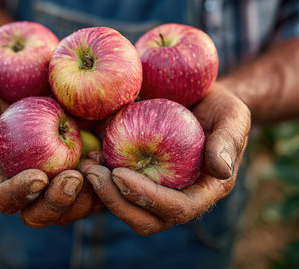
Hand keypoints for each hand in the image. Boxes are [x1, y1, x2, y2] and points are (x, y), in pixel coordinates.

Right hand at [0, 86, 102, 226]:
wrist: (41, 83)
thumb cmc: (9, 93)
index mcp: (4, 175)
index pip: (4, 199)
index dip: (19, 194)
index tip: (38, 176)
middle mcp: (33, 187)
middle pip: (39, 216)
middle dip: (57, 203)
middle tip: (73, 178)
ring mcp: (61, 185)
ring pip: (72, 211)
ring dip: (85, 196)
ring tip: (94, 161)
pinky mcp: (87, 176)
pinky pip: (98, 194)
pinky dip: (104, 182)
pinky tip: (105, 157)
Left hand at [85, 83, 250, 234]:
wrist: (202, 100)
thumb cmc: (221, 108)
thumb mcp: (234, 117)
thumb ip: (229, 141)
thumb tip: (220, 170)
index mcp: (204, 191)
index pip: (177, 208)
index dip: (147, 198)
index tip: (120, 173)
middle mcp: (178, 197)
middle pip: (145, 219)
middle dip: (115, 202)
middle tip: (91, 172)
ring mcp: (157, 190)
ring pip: (126, 207)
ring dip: (102, 192)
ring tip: (85, 165)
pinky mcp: (140, 177)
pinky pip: (117, 188)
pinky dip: (101, 177)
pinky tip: (90, 155)